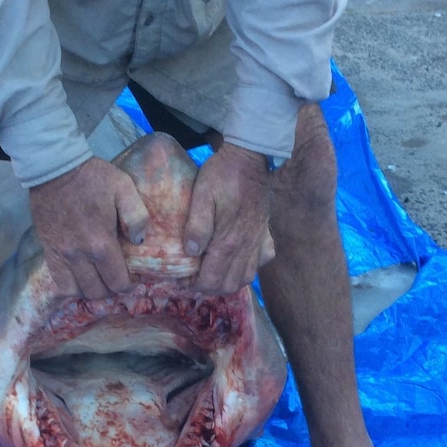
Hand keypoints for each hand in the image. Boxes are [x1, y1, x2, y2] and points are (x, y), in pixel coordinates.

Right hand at [28, 157, 148, 298]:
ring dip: (91, 290)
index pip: (118, 282)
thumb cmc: (92, 177)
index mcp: (101, 243)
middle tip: (118, 277)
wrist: (54, 168)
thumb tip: (139, 241)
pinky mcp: (48, 251)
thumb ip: (137, 216)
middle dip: (111, 289)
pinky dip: (71, 286)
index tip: (134, 277)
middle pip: (98, 292)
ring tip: (99, 280)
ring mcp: (61, 255)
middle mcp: (79, 255)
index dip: (129, 285)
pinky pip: (58, 281)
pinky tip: (80, 278)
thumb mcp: (124, 188)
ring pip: (76, 291)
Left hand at [183, 142, 274, 293]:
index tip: (181, 278)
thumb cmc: (222, 175)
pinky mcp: (265, 235)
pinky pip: (261, 263)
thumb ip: (197, 226)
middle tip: (193, 278)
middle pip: (228, 285)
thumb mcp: (202, 196)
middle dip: (208, 288)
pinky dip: (248, 268)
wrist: (251, 158)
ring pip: (245, 278)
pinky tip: (236, 262)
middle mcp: (246, 248)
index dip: (193, 285)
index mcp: (228, 242)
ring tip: (211, 273)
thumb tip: (190, 252)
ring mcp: (258, 242)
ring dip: (227, 282)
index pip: (211, 280)